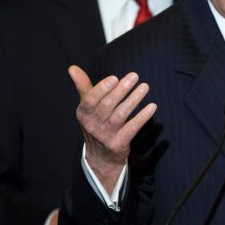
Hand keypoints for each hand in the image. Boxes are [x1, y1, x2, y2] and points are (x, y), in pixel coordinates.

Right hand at [68, 65, 156, 193]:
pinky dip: (143, 117)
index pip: (91, 99)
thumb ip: (83, 86)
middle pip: (108, 105)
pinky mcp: (119, 143)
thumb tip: (72, 68)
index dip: (102, 88)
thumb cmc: (95, 123)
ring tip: (145, 87)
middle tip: (134, 76)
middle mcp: (92, 125)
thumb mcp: (87, 107)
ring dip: (134, 99)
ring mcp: (106, 135)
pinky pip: (132, 128)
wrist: (100, 156)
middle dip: (121, 89)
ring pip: (121, 114)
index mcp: (83, 114)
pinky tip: (152, 106)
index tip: (115, 78)